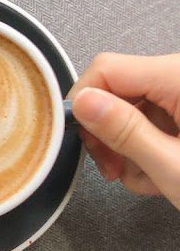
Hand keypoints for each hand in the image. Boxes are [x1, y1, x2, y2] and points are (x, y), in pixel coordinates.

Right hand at [70, 52, 179, 208]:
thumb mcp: (173, 166)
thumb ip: (124, 131)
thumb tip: (84, 102)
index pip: (107, 69)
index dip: (84, 103)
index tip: (79, 141)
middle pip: (116, 91)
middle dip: (108, 134)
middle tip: (113, 172)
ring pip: (131, 111)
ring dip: (128, 150)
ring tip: (150, 180)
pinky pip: (152, 120)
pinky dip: (147, 149)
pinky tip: (162, 173)